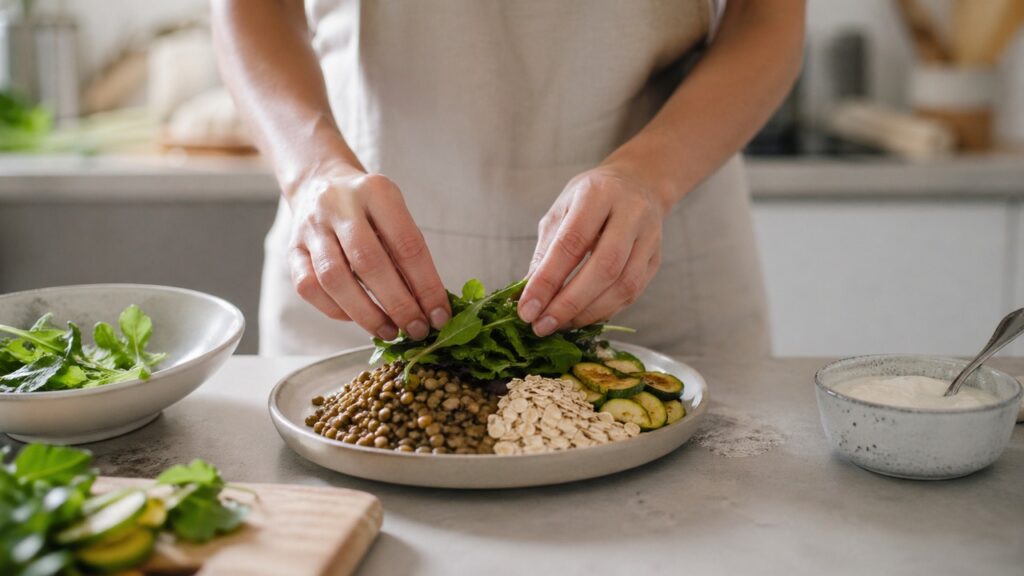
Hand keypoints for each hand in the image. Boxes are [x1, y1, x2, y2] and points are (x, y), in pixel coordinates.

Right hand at [286, 163, 450, 340]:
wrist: (321, 182)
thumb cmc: (368, 207)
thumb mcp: (395, 214)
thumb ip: (408, 254)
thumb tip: (429, 306)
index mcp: (376, 192)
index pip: (407, 245)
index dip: (427, 286)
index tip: (439, 316)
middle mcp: (340, 205)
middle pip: (369, 262)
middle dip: (398, 304)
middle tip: (416, 329)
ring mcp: (311, 227)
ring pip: (334, 278)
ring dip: (366, 313)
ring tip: (390, 332)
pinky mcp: (292, 248)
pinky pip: (309, 287)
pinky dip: (336, 309)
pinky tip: (357, 318)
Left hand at [518, 165, 668, 335]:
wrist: (637, 183)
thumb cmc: (591, 198)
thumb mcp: (561, 212)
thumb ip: (545, 252)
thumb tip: (526, 297)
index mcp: (598, 194)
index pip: (572, 243)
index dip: (548, 280)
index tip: (527, 309)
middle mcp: (631, 213)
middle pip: (604, 268)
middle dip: (569, 303)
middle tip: (542, 326)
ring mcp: (649, 237)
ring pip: (623, 285)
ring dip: (588, 313)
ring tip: (559, 325)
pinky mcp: (656, 259)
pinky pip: (632, 293)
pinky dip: (604, 311)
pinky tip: (581, 318)